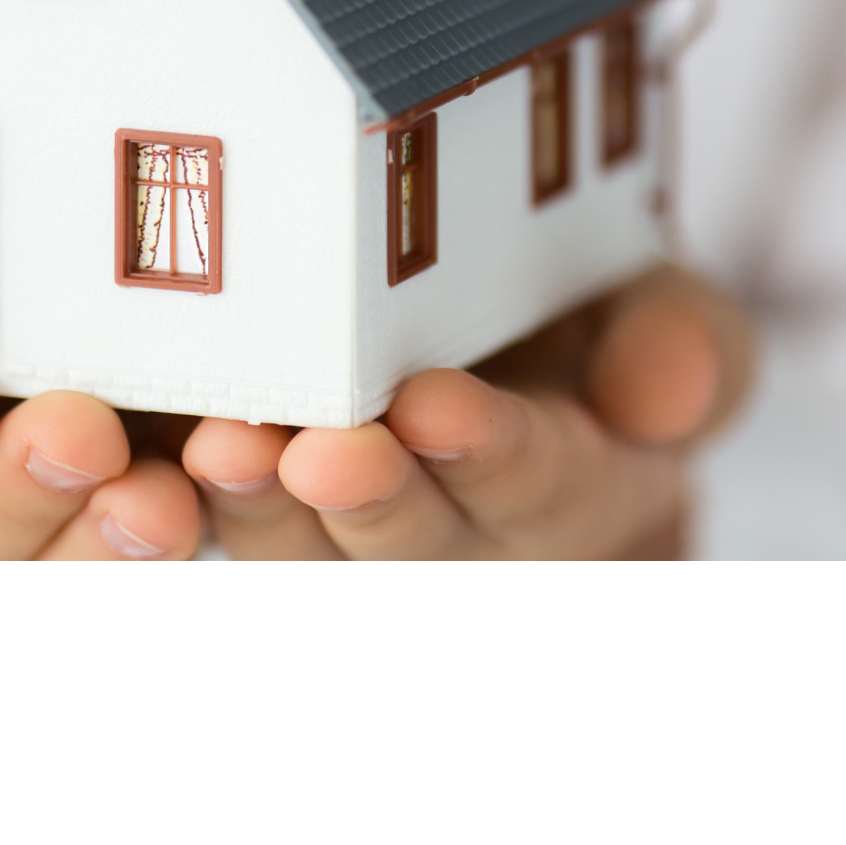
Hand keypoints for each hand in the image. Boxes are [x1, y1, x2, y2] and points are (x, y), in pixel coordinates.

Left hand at [181, 265, 754, 563]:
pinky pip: (240, 527)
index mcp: (573, 479)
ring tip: (225, 451)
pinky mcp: (276, 517)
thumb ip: (686, 343)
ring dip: (266, 507)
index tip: (438, 407)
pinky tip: (159, 467)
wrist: (487, 303)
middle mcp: (466, 527)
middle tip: (320, 451)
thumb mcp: (654, 296)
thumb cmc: (570, 296)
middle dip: (370, 496)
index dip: (493, 452)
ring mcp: (365, 535)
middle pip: (417, 538)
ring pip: (313, 548)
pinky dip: (195, 505)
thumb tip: (659, 398)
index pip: (543, 482)